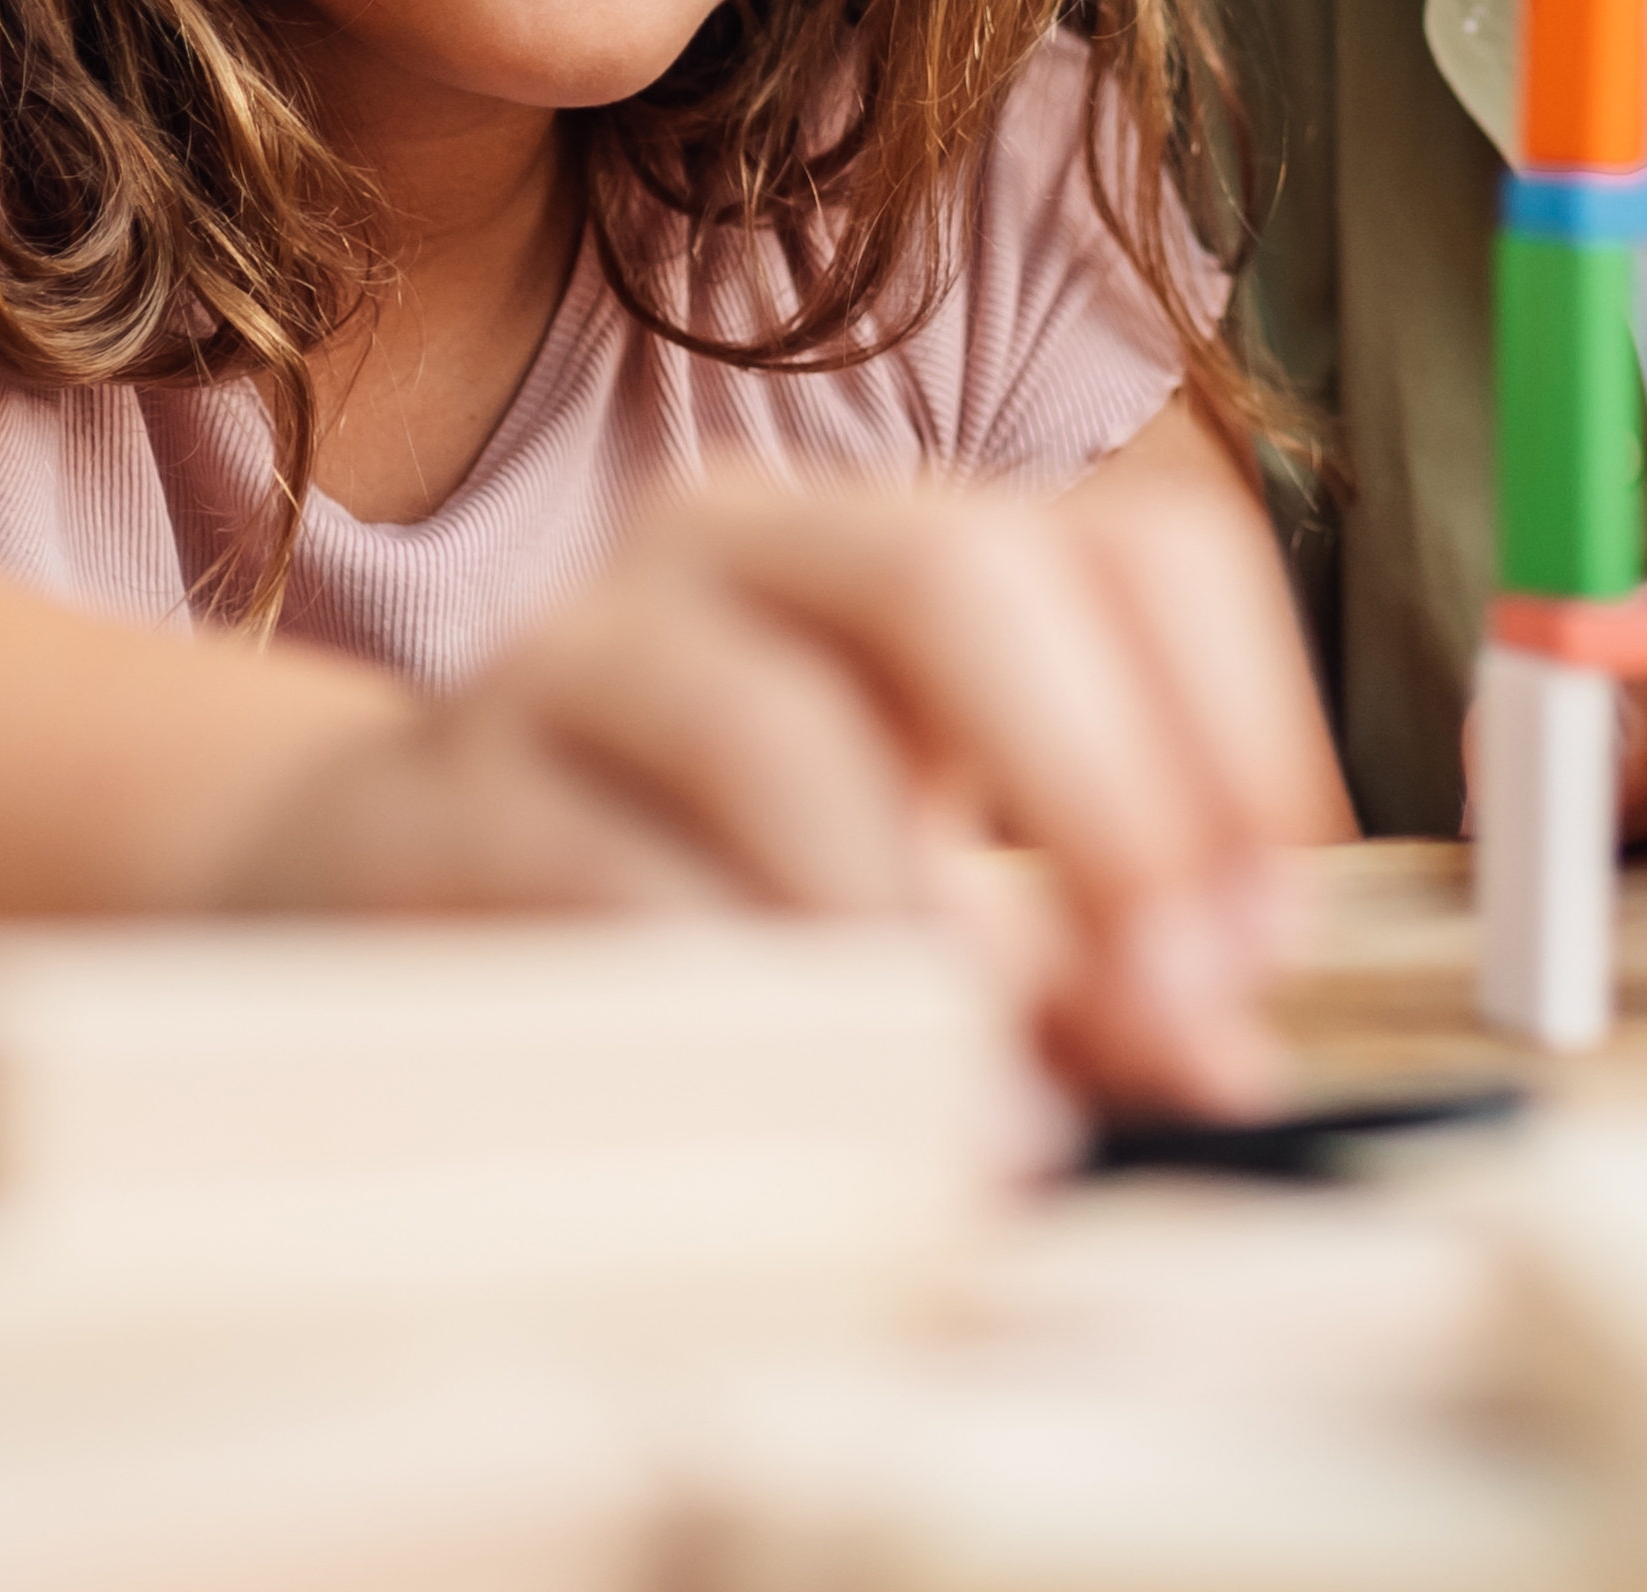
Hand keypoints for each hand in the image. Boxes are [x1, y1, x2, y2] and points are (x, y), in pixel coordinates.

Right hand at [203, 478, 1326, 1115]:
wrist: (373, 890)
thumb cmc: (700, 885)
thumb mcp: (926, 902)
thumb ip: (1084, 976)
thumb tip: (1225, 1064)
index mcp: (905, 547)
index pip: (1136, 546)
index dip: (1240, 722)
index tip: (1274, 927)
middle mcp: (747, 547)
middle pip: (957, 571)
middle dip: (1097, 788)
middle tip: (1169, 988)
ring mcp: (578, 651)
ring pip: (772, 722)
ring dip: (913, 921)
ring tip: (994, 1090)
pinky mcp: (443, 792)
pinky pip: (601, 865)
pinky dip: (738, 992)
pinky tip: (813, 1099)